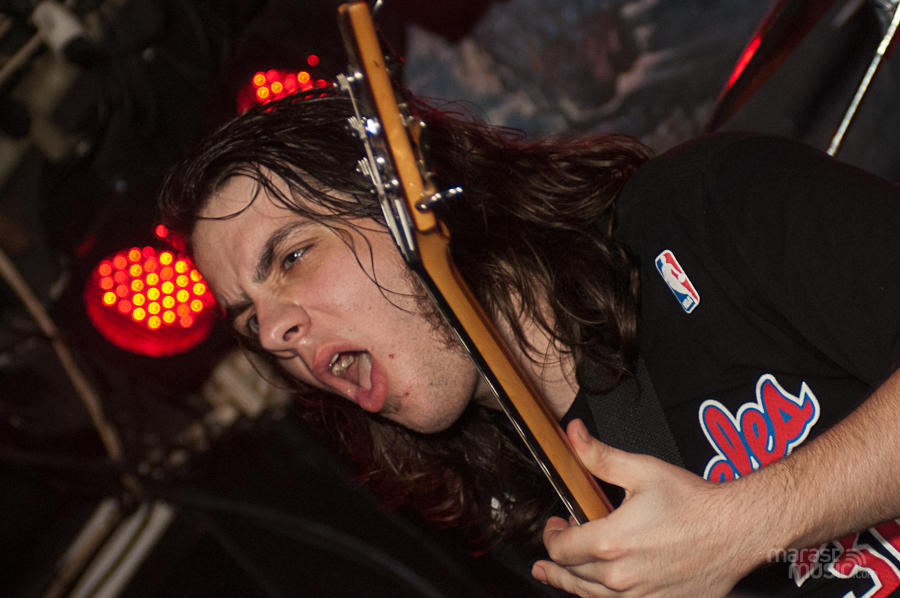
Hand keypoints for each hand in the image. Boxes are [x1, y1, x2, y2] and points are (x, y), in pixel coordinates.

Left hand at [531, 419, 769, 596]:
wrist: (737, 529)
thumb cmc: (693, 502)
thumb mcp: (641, 470)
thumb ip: (599, 456)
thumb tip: (572, 434)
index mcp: (610, 543)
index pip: (560, 548)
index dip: (551, 536)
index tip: (556, 526)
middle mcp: (620, 577)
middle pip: (571, 574)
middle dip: (556, 561)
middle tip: (548, 557)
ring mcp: (640, 596)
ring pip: (590, 596)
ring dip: (570, 584)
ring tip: (553, 578)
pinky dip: (601, 597)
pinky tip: (598, 591)